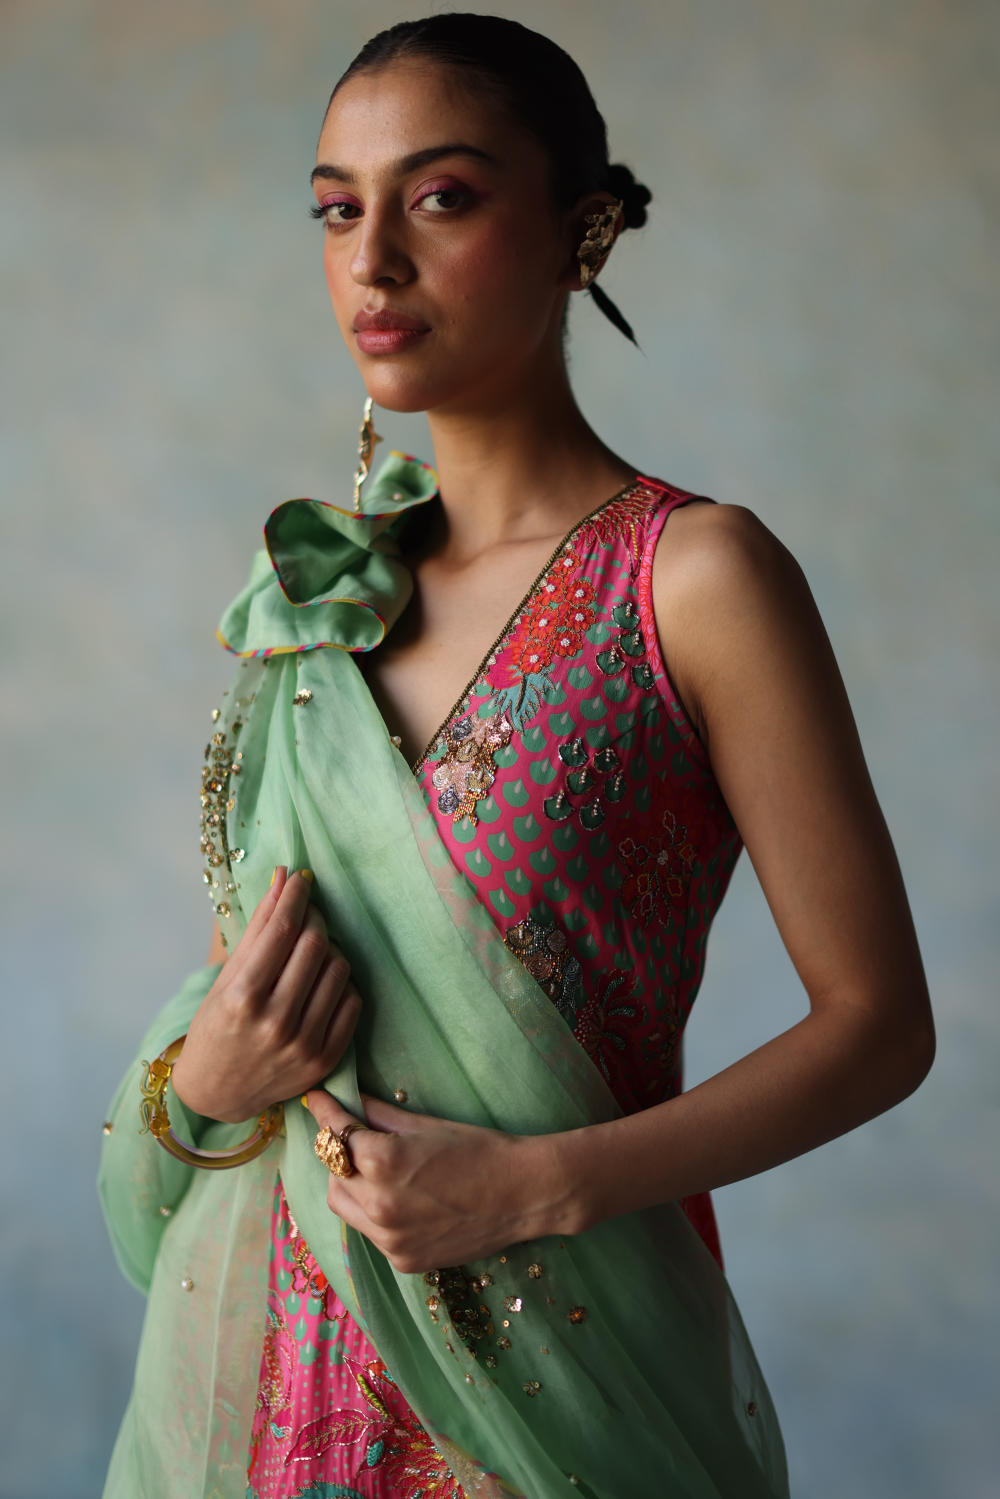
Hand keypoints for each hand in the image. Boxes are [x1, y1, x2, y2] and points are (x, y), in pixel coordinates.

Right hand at [171, 868, 360, 1121]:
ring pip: (339, 969)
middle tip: (307, 914)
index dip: (296, 897)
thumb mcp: (227, 977)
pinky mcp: (325, 1060)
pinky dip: (341, 984)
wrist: (218, 1093)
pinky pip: (352, 1002)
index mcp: (242, 998)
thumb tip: (283, 877)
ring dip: (329, 950)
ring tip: (311, 953)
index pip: (282, 931)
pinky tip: (321, 983)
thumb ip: (258, 928)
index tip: (302, 878)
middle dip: (314, 919)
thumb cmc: (216, 1027)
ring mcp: (304, 1044)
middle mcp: (275, 1022)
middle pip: (315, 946)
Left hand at [303, 1090, 554, 1273]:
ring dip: (351, 1186)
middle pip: (332, 1174)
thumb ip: (379, 1115)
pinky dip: (374, 1214)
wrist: (525, 1194)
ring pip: (345, 1207)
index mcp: (382, 1162)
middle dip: (338, 1154)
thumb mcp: (426, 1125)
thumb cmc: (480, 1149)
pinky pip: (371, 1233)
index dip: (324, 1112)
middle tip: (355, 1136)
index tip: (314, 1099)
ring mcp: (389, 1239)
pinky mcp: (403, 1260)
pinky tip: (401, 1200)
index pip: (334, 1134)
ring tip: (375, 1171)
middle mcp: (378, 1205)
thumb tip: (348, 1100)